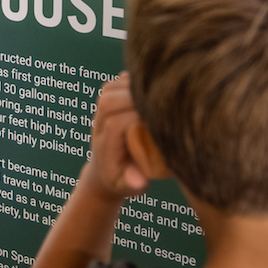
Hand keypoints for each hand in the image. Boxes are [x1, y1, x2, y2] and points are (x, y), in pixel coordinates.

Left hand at [82, 76, 150, 201]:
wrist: (103, 172)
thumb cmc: (120, 180)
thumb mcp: (127, 187)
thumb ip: (133, 183)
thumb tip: (140, 181)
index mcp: (105, 142)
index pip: (118, 122)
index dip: (140, 119)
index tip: (162, 122)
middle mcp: (99, 121)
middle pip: (115, 98)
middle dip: (141, 99)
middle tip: (168, 103)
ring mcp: (102, 107)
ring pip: (117, 85)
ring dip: (139, 86)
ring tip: (162, 95)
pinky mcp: (109, 97)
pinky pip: (122, 80)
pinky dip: (137, 80)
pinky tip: (155, 87)